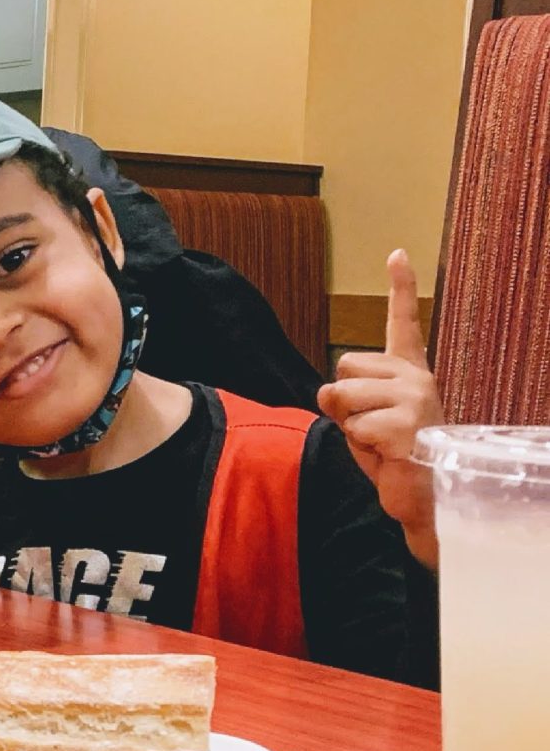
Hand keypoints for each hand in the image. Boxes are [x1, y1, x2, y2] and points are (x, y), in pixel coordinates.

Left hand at [316, 250, 444, 568]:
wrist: (423, 497)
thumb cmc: (391, 459)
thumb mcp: (361, 422)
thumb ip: (343, 398)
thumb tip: (326, 392)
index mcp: (408, 372)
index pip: (403, 322)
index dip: (401, 286)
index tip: (397, 252)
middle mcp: (417, 377)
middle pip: (341, 369)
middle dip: (342, 403)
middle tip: (371, 429)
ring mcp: (417, 398)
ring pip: (342, 397)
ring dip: (348, 425)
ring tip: (378, 443)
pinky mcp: (410, 424)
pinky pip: (355, 426)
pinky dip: (360, 447)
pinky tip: (387, 455)